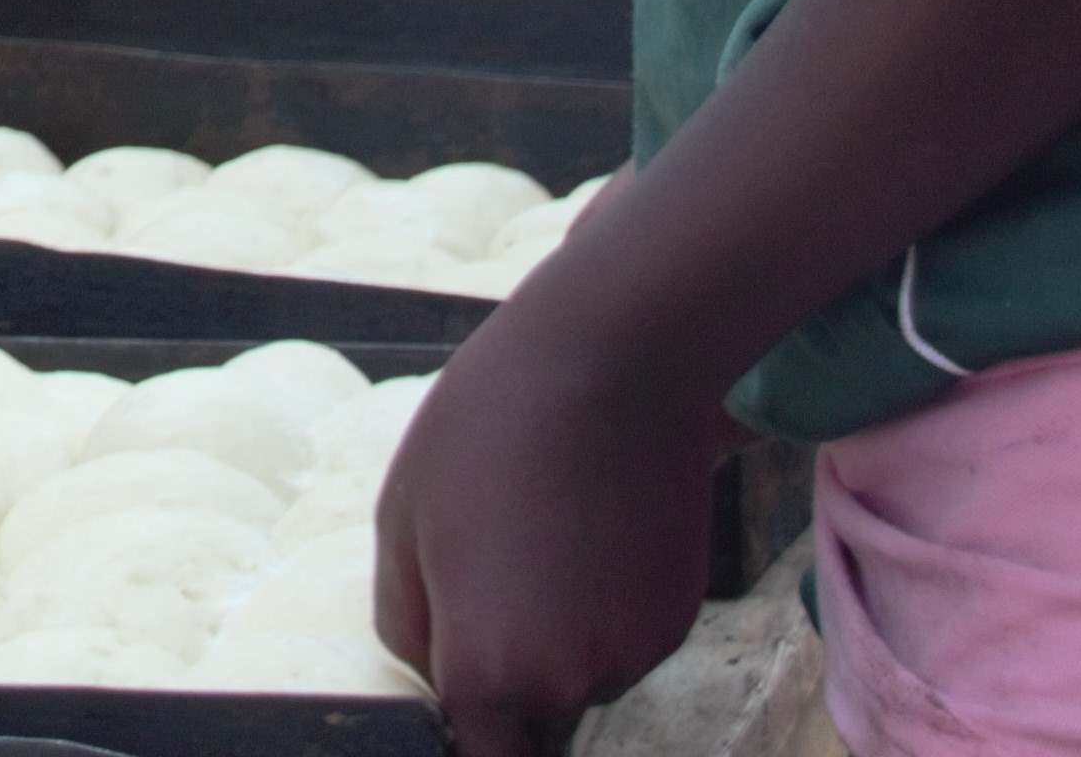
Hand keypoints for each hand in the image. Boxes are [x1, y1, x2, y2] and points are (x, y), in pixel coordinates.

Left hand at [368, 273, 722, 756]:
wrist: (615, 362)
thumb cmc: (486, 431)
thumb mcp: (403, 524)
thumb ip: (410, 628)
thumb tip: (437, 682)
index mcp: (489, 672)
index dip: (467, 744)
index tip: (457, 703)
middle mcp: (571, 684)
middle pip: (530, 723)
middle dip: (504, 682)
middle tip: (484, 576)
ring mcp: (634, 653)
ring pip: (577, 678)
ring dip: (553, 636)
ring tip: (534, 529)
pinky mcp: (677, 617)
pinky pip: (619, 638)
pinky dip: (598, 606)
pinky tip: (583, 525)